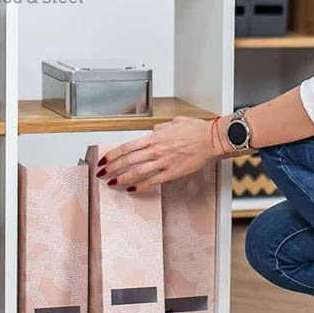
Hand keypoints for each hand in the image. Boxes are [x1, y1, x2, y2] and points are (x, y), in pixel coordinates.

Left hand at [96, 116, 226, 192]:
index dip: (112, 155)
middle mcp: (155, 150)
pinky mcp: (172, 173)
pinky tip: (131, 190)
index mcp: (154, 137)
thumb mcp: (174, 122)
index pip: (127, 147)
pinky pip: (152, 182)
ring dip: (121, 179)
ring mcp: (163, 163)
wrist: (211, 140)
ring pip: (136, 173)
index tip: (104, 160)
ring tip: (112, 184)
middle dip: (112, 169)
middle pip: (128, 161)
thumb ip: (161, 129)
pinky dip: (140, 187)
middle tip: (102, 174)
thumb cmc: (196, 130)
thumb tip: (153, 132)